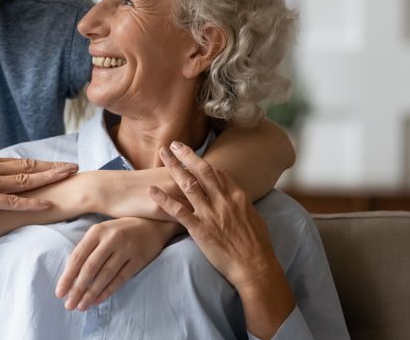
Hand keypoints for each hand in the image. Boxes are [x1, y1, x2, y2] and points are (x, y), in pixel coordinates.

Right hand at [0, 154, 78, 219]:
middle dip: (52, 166)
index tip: (59, 164)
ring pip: (25, 179)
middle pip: (28, 165)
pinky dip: (31, 202)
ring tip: (68, 176)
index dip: (41, 163)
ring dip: (48, 177)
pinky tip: (47, 202)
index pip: (20, 162)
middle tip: (74, 166)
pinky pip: (12, 201)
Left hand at [55, 217, 179, 310]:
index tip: (59, 292)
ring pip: (105, 276)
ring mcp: (126, 249)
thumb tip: (70, 275)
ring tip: (81, 306)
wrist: (153, 224)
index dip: (67, 276)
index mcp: (97, 230)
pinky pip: (120, 279)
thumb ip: (87, 248)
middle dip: (77, 288)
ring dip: (91, 293)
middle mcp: (111, 238)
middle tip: (69, 304)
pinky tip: (97, 300)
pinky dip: (108, 291)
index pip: (78, 256)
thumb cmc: (121, 230)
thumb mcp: (102, 231)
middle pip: (90, 268)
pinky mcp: (139, 259)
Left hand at [148, 142, 295, 338]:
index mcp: (237, 196)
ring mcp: (210, 214)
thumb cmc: (257, 245)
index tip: (192, 157)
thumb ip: (241, 203)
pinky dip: (163, 200)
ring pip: (188, 184)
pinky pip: (178, 211)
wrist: (255, 266)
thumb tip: (235, 195)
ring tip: (162, 155)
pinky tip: (152, 190)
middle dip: (187, 155)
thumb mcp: (254, 216)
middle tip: (174, 144)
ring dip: (174, 167)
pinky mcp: (199, 229)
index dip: (203, 163)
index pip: (217, 173)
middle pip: (202, 171)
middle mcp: (223, 200)